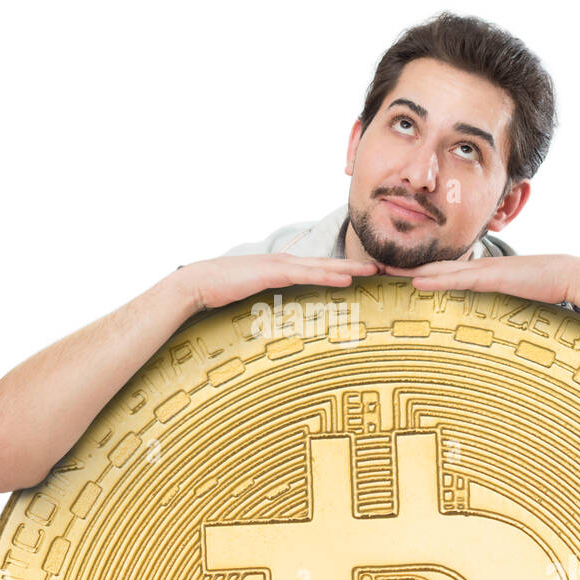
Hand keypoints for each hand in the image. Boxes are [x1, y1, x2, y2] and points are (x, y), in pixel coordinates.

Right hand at [172, 253, 379, 313]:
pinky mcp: (273, 273)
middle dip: (354, 265)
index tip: (365, 274)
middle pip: (327, 264)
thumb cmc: (222, 292)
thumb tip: (280, 316)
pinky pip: (307, 275)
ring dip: (349, 268)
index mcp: (281, 269)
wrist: (198, 284)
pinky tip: (346, 279)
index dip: (342, 270)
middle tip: (381, 269)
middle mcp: (285, 263)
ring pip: (322, 267)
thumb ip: (268, 301)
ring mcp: (280, 266)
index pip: (318, 269)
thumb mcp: (252, 297)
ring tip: (372, 271)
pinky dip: (328, 276)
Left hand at [381, 253, 579, 305]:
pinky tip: (416, 282)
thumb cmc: (542, 288)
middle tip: (371, 270)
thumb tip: (478, 324)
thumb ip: (493, 303)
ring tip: (382, 271)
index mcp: (477, 273)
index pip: (439, 273)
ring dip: (409, 272)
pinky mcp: (492, 277)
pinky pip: (459, 279)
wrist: (568, 274)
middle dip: (401, 269)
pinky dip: (436, 280)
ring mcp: (482, 271)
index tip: (388, 276)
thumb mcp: (510, 296)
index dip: (412, 274)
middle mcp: (475, 268)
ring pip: (438, 270)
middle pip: (430, 268)